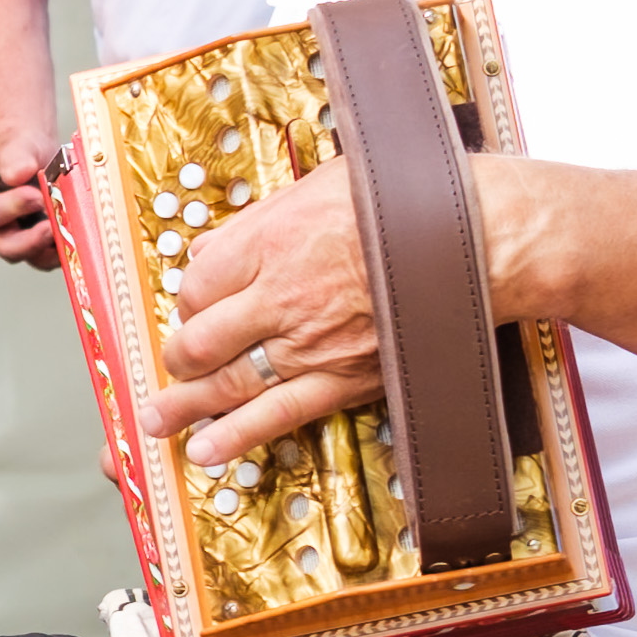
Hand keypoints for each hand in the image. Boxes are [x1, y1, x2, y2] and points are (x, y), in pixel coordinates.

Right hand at [0, 132, 60, 269]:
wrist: (39, 158)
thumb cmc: (23, 153)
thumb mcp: (18, 148)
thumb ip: (15, 158)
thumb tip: (17, 174)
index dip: (11, 207)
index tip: (36, 195)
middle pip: (6, 247)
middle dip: (32, 241)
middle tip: (52, 226)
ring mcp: (21, 240)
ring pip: (33, 258)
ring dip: (54, 248)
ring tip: (71, 233)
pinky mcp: (44, 245)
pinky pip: (54, 256)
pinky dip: (68, 249)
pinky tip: (81, 235)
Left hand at [139, 169, 385, 467]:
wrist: (479, 241)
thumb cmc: (406, 205)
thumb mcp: (319, 187)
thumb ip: (258, 221)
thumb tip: (210, 246)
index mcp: (269, 242)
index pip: (197, 283)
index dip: (188, 299)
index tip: (193, 306)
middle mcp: (280, 296)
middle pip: (200, 339)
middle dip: (180, 355)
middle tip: (175, 361)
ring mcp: (309, 342)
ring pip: (228, 381)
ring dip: (185, 405)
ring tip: (158, 420)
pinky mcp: (342, 378)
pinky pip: (278, 414)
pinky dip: (236, 435)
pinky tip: (206, 449)